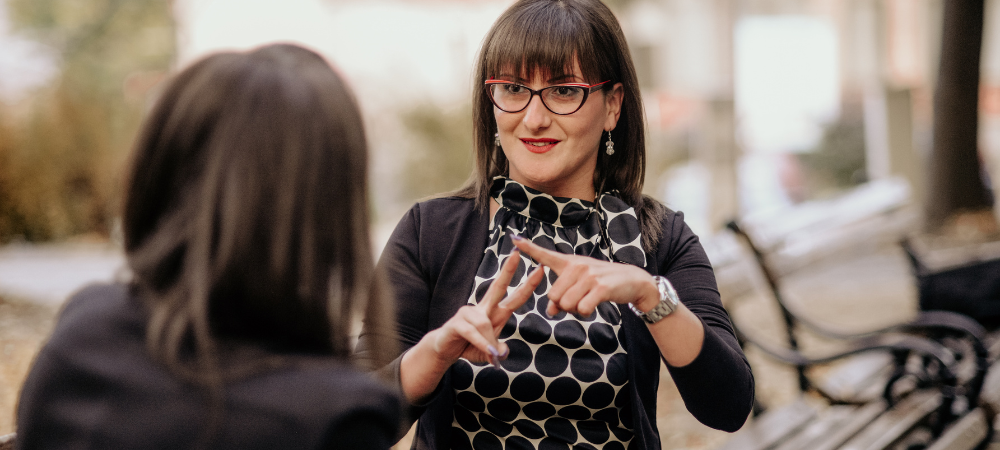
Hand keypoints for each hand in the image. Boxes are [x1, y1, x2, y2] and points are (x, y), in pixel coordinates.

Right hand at [429, 250, 544, 366]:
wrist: (444, 350)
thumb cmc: (468, 346)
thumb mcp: (488, 352)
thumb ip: (498, 351)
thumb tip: (503, 351)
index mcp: (495, 313)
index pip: (515, 298)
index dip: (527, 285)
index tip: (540, 271)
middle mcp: (483, 308)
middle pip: (497, 287)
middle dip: (508, 270)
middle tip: (517, 254)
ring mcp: (468, 313)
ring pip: (484, 323)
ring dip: (490, 341)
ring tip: (492, 353)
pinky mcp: (457, 322)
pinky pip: (473, 332)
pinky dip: (481, 343)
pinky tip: (488, 350)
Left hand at [511, 235, 659, 316]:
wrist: (631, 280)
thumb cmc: (601, 283)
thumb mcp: (579, 286)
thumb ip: (561, 297)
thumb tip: (550, 311)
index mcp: (569, 263)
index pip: (545, 255)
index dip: (529, 248)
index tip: (514, 239)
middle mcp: (577, 266)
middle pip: (554, 296)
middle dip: (563, 305)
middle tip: (578, 300)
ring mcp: (589, 276)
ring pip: (567, 305)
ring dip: (575, 310)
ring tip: (587, 301)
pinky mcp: (600, 287)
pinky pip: (582, 309)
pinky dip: (586, 312)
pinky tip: (594, 305)